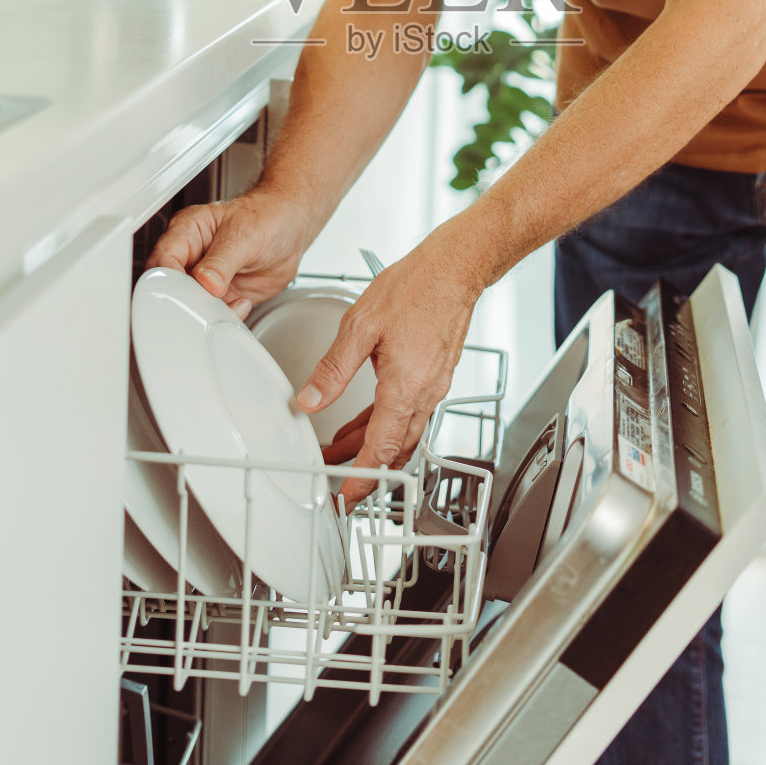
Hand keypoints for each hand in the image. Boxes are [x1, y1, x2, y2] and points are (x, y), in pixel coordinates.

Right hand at [146, 187, 309, 313]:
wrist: (291, 228)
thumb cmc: (266, 217)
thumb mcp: (244, 235)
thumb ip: (222, 261)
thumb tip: (205, 283)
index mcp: (187, 232)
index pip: (164, 260)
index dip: (169, 280)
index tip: (185, 294)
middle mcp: (191, 256)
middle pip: (170, 287)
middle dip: (186, 302)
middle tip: (206, 306)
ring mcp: (204, 278)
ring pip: (190, 305)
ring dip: (207, 312)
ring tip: (228, 306)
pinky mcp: (220, 295)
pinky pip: (213, 314)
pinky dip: (224, 317)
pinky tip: (240, 305)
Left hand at [298, 241, 482, 508]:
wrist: (456, 267)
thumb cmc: (416, 287)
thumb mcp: (360, 326)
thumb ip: (332, 370)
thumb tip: (309, 400)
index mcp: (405, 388)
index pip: (381, 451)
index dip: (361, 479)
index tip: (345, 497)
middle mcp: (425, 394)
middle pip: (394, 450)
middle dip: (364, 470)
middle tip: (336, 480)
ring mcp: (434, 386)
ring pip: (402, 433)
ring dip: (372, 447)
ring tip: (340, 450)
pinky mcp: (435, 375)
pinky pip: (409, 413)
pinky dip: (385, 425)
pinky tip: (364, 419)